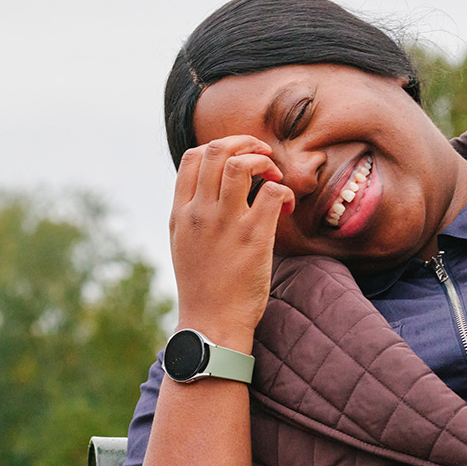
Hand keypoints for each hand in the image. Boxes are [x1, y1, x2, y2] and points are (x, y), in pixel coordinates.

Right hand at [170, 135, 293, 349]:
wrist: (211, 323)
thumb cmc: (202, 286)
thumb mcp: (183, 244)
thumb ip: (192, 213)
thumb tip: (212, 186)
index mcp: (180, 213)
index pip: (192, 157)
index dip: (220, 147)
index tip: (237, 158)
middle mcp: (199, 212)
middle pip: (216, 150)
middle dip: (245, 142)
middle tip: (263, 157)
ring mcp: (225, 223)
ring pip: (241, 163)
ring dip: (263, 160)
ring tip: (274, 176)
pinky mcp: (253, 238)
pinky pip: (272, 192)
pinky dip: (284, 190)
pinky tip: (286, 207)